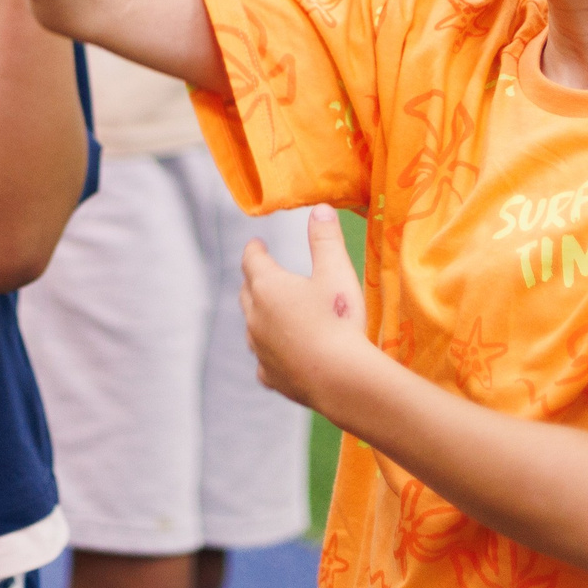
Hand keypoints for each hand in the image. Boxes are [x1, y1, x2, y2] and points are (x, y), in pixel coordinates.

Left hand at [240, 205, 372, 409]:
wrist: (340, 379)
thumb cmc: (339, 320)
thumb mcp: (336, 272)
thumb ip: (326, 239)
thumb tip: (319, 208)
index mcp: (268, 286)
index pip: (252, 260)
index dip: (255, 249)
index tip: (257, 243)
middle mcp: (255, 317)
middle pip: (247, 292)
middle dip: (254, 279)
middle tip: (262, 273)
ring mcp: (260, 349)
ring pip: (251, 326)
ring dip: (260, 315)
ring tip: (271, 312)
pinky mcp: (270, 376)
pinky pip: (263, 359)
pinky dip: (269, 352)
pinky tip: (277, 356)